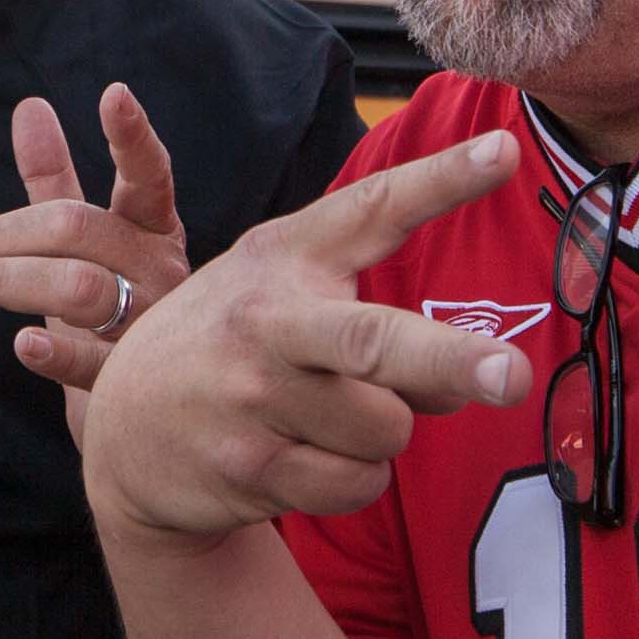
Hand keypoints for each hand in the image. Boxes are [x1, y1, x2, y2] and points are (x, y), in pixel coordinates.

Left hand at [0, 86, 194, 397]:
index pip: (149, 179)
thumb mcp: (81, 247)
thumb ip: (57, 181)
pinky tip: (22, 342)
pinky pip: (92, 362)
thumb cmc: (107, 315)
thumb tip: (31, 108)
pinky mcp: (132, 384)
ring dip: (6, 281)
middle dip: (5, 235)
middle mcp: (161, 274)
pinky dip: (55, 351)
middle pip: (82, 230)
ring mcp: (151, 330)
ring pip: (80, 287)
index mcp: (154, 233)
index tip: (114, 94)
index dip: (133, 139)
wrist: (142, 418)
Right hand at [80, 133, 531, 539]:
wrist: (125, 429)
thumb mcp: (284, 291)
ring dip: (382, 436)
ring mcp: (253, 397)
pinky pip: (359, 485)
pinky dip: (354, 480)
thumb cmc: (234, 346)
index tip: (505, 153)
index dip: (442, 181)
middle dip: (450, 360)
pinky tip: (305, 458)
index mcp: (287, 256)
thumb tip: (471, 380)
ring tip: (325, 418)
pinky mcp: (249, 468)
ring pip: (388, 429)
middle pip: (376, 342)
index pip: (373, 209)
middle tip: (512, 376)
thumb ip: (380, 319)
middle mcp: (267, 320)